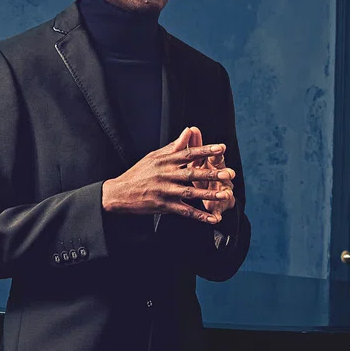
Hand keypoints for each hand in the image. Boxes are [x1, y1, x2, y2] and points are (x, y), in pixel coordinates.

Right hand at [101, 128, 235, 223]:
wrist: (119, 192)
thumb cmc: (138, 173)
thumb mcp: (154, 156)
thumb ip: (174, 146)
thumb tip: (189, 131)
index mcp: (165, 160)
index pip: (188, 153)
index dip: (206, 150)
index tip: (222, 148)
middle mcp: (165, 174)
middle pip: (192, 173)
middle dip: (212, 173)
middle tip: (230, 173)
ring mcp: (164, 190)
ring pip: (190, 192)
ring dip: (209, 194)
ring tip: (225, 195)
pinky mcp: (163, 205)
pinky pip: (184, 211)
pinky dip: (199, 216)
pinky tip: (213, 219)